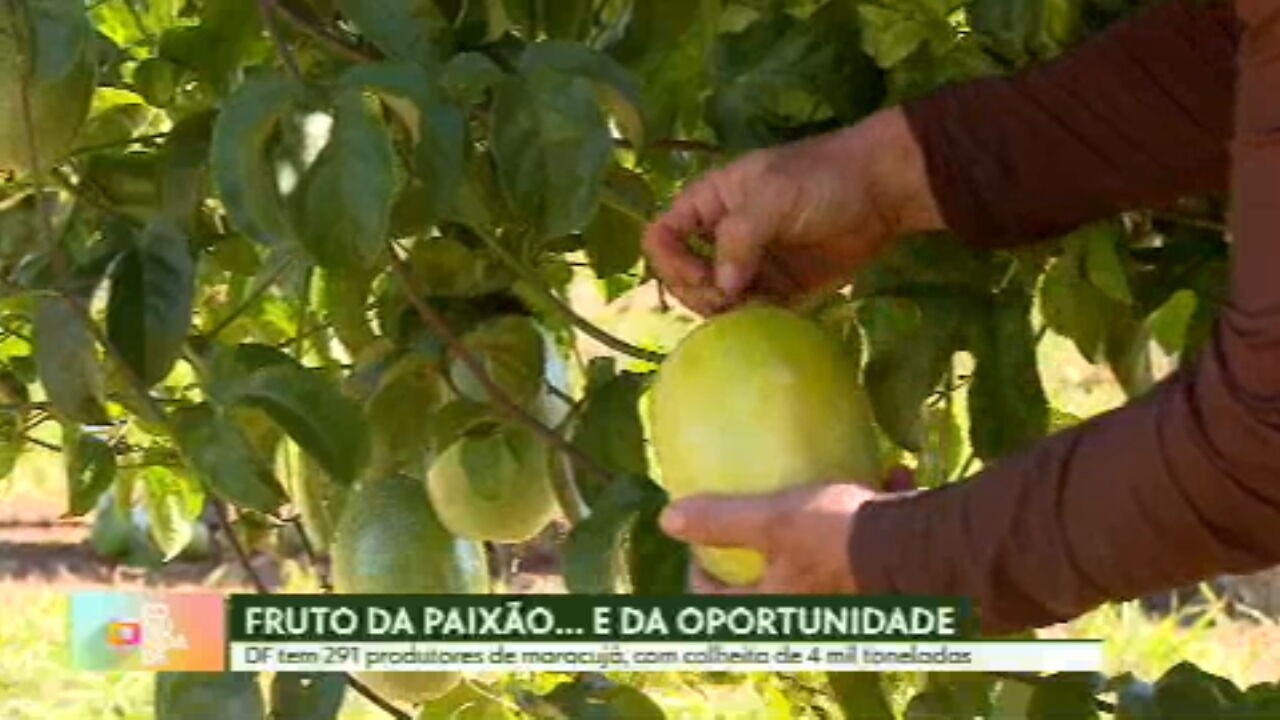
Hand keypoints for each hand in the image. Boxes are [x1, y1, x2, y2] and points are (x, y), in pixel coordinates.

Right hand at [643, 108, 943, 315]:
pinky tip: (771, 317)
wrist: (883, 193)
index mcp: (709, 205)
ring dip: (725, 313)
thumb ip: (739, 238)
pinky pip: (750, 315)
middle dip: (700, 292)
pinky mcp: (778, 291)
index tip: (700, 275)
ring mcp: (749, 267)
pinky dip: (752, 323)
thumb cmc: (822, 180)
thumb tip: (721, 287)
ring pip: (713, 302)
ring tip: (755, 307)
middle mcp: (721, 238)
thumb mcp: (772, 196)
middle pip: (683, 277)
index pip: (661, 236)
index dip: (669, 261)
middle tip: (731, 297)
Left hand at [658, 469, 916, 594]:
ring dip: (821, 524)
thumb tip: (668, 518)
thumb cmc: (838, 536)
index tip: (697, 546)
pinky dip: (874, 506)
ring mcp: (847, 588)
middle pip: (770, 585)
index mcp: (776, 603)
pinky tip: (887, 474)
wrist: (920, 547)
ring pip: (823, 557)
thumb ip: (721, 520)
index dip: (700, 577)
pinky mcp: (883, 567)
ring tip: (820, 487)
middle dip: (759, 551)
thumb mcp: (771, 520)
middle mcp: (810, 605)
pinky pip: (869, 538)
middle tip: (751, 515)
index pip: (720, 606)